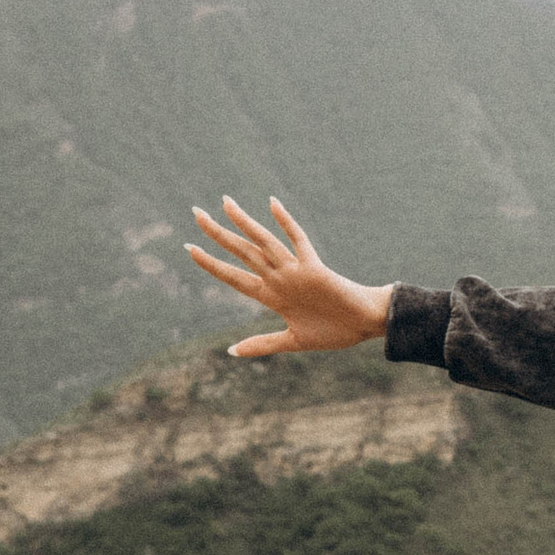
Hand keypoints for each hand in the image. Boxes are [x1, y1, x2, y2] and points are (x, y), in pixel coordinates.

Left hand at [184, 197, 391, 356]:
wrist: (364, 323)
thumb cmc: (334, 332)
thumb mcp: (293, 341)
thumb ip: (263, 344)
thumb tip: (231, 351)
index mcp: (271, 296)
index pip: (233, 276)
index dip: (211, 263)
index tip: (189, 248)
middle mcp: (279, 278)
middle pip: (242, 251)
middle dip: (217, 233)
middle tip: (195, 212)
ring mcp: (295, 271)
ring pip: (263, 242)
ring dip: (243, 223)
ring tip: (224, 202)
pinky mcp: (314, 267)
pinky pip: (298, 240)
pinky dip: (286, 222)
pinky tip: (272, 204)